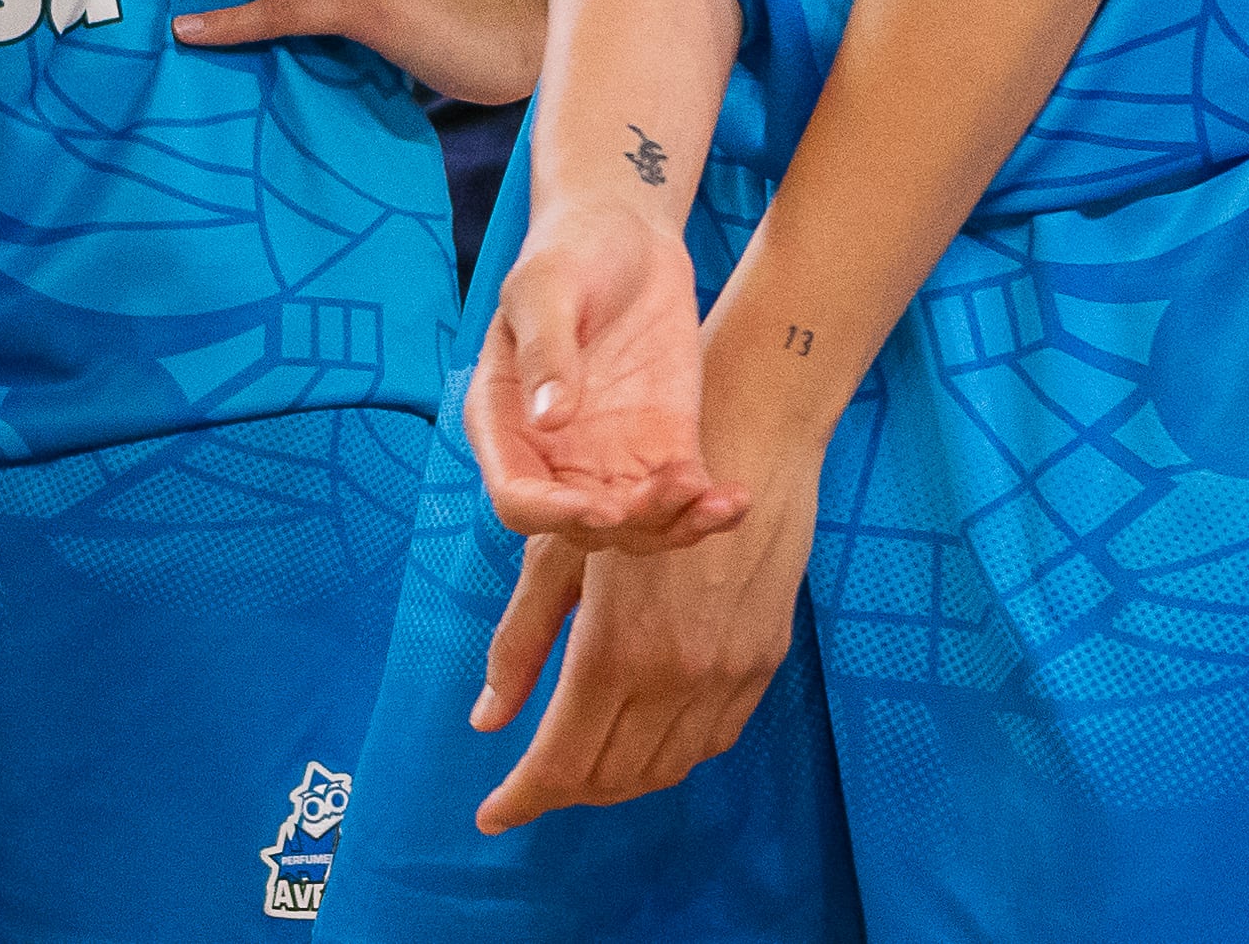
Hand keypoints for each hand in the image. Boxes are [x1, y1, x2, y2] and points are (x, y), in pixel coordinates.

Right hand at [466, 188, 744, 549]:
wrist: (625, 232)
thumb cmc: (569, 251)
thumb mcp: (544, 287)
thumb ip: (544, 352)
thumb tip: (549, 421)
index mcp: (505, 423)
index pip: (517, 497)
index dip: (553, 514)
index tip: (601, 508)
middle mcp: (553, 456)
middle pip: (580, 526)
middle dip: (625, 524)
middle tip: (671, 491)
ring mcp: (608, 457)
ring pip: (635, 527)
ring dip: (674, 527)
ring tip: (715, 500)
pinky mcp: (661, 445)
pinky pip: (681, 497)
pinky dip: (708, 511)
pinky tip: (737, 499)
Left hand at [469, 434, 819, 828]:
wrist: (751, 434)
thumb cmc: (640, 479)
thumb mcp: (561, 549)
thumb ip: (521, 640)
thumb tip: (486, 718)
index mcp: (615, 652)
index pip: (560, 763)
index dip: (521, 799)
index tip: (491, 813)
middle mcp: (674, 678)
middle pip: (609, 778)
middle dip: (560, 791)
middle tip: (530, 782)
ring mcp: (726, 676)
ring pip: (663, 770)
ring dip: (614, 781)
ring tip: (580, 766)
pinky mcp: (762, 663)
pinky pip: (711, 742)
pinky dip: (670, 757)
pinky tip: (644, 738)